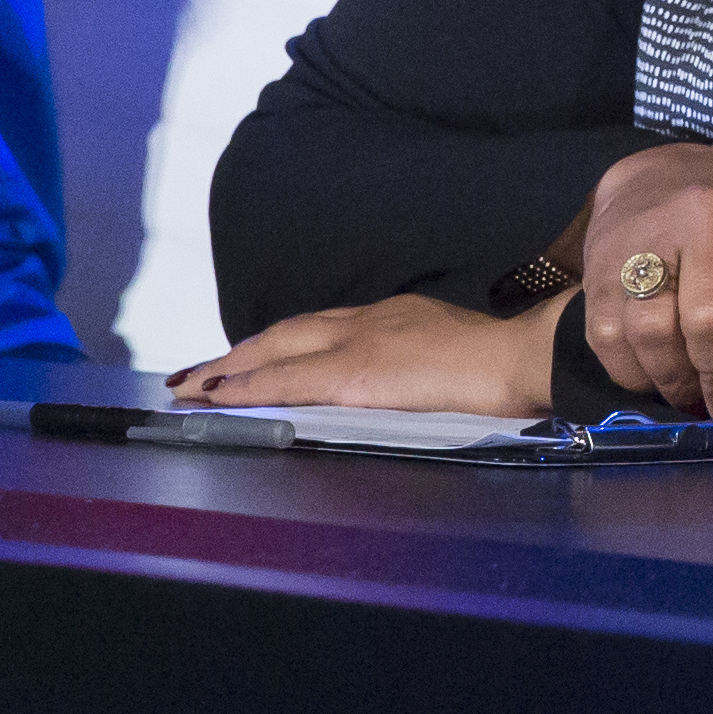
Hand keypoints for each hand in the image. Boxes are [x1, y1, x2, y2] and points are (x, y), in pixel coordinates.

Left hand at [174, 292, 558, 414]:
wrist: (519, 358)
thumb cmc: (502, 364)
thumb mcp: (451, 351)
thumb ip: (418, 364)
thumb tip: (402, 386)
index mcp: (392, 318)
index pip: (322, 328)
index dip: (281, 344)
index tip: (253, 357)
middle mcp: (367, 321)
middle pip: (288, 332)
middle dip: (241, 353)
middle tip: (198, 372)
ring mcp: (357, 344)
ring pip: (277, 350)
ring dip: (230, 367)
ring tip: (193, 385)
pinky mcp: (354, 374)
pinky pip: (285, 380)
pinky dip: (247, 386)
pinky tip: (219, 395)